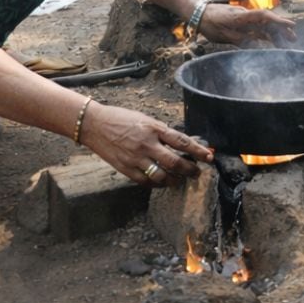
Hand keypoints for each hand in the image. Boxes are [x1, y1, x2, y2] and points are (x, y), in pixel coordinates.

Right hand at [82, 103, 211, 185]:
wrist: (94, 125)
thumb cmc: (120, 118)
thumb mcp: (144, 119)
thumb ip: (160, 132)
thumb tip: (180, 144)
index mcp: (153, 128)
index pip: (182, 141)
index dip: (198, 151)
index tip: (209, 157)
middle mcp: (146, 144)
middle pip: (175, 162)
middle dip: (190, 170)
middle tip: (197, 173)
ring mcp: (135, 158)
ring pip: (161, 176)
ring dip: (174, 181)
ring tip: (180, 180)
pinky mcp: (125, 169)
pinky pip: (146, 182)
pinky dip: (156, 184)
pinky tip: (161, 182)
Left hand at [199, 4, 296, 45]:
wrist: (199, 13)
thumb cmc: (209, 24)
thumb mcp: (223, 35)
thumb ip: (240, 39)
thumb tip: (257, 44)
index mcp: (242, 17)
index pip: (264, 16)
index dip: (278, 21)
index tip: (291, 26)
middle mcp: (246, 16)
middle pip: (267, 21)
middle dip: (282, 30)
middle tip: (294, 39)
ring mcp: (244, 18)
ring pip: (263, 25)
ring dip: (275, 33)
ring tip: (287, 42)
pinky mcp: (242, 22)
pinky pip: (257, 28)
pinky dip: (266, 34)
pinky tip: (272, 41)